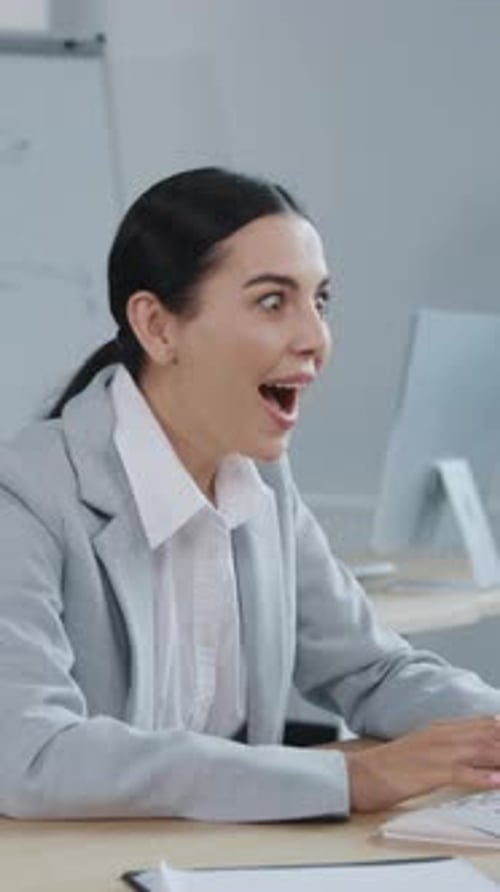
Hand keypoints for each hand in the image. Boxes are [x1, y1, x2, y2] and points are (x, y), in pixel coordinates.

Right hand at [345, 715, 499, 812]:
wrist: (360, 774)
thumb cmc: (390, 767)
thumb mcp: (423, 749)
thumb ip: (450, 746)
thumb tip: (477, 751)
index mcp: (440, 728)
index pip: (485, 723)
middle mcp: (441, 736)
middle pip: (488, 734)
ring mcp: (435, 753)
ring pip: (480, 750)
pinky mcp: (428, 773)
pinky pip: (461, 773)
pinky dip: (482, 776)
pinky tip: (497, 781)